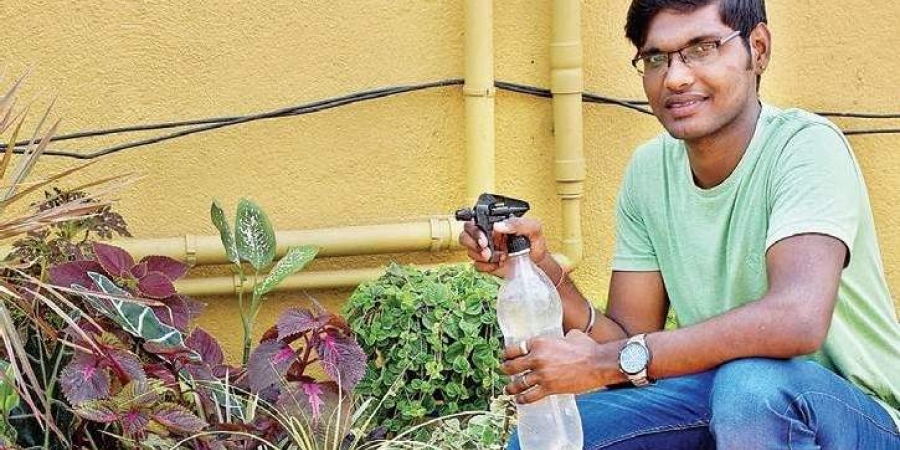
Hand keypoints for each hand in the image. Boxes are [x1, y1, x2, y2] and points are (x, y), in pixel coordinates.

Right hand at [458, 216, 550, 278]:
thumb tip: (498, 226)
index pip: (474, 221)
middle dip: (473, 244)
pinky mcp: (486, 264)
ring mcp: (485, 250)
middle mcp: (487, 235)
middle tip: (487, 251)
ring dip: (482, 256)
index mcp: (494, 224)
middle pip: (465, 235)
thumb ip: (518, 223)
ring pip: (469, 251)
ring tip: (499, 257)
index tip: (484, 239)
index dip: (474, 230)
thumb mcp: (533, 229)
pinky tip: (498, 264)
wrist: (539, 265)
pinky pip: (476, 265)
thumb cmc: (536, 244)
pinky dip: (486, 267)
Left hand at [501, 330, 626, 403]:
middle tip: (504, 372)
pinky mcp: (549, 388)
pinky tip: (519, 401)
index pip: (514, 348)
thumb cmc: (587, 348)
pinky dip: (523, 399)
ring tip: (508, 390)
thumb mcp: (572, 336)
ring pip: (518, 383)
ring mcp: (542, 374)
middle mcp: (536, 358)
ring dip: (511, 388)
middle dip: (505, 370)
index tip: (506, 357)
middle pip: (512, 366)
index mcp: (539, 342)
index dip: (507, 354)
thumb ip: (563, 337)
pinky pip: (530, 396)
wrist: (597, 363)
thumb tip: (566, 338)